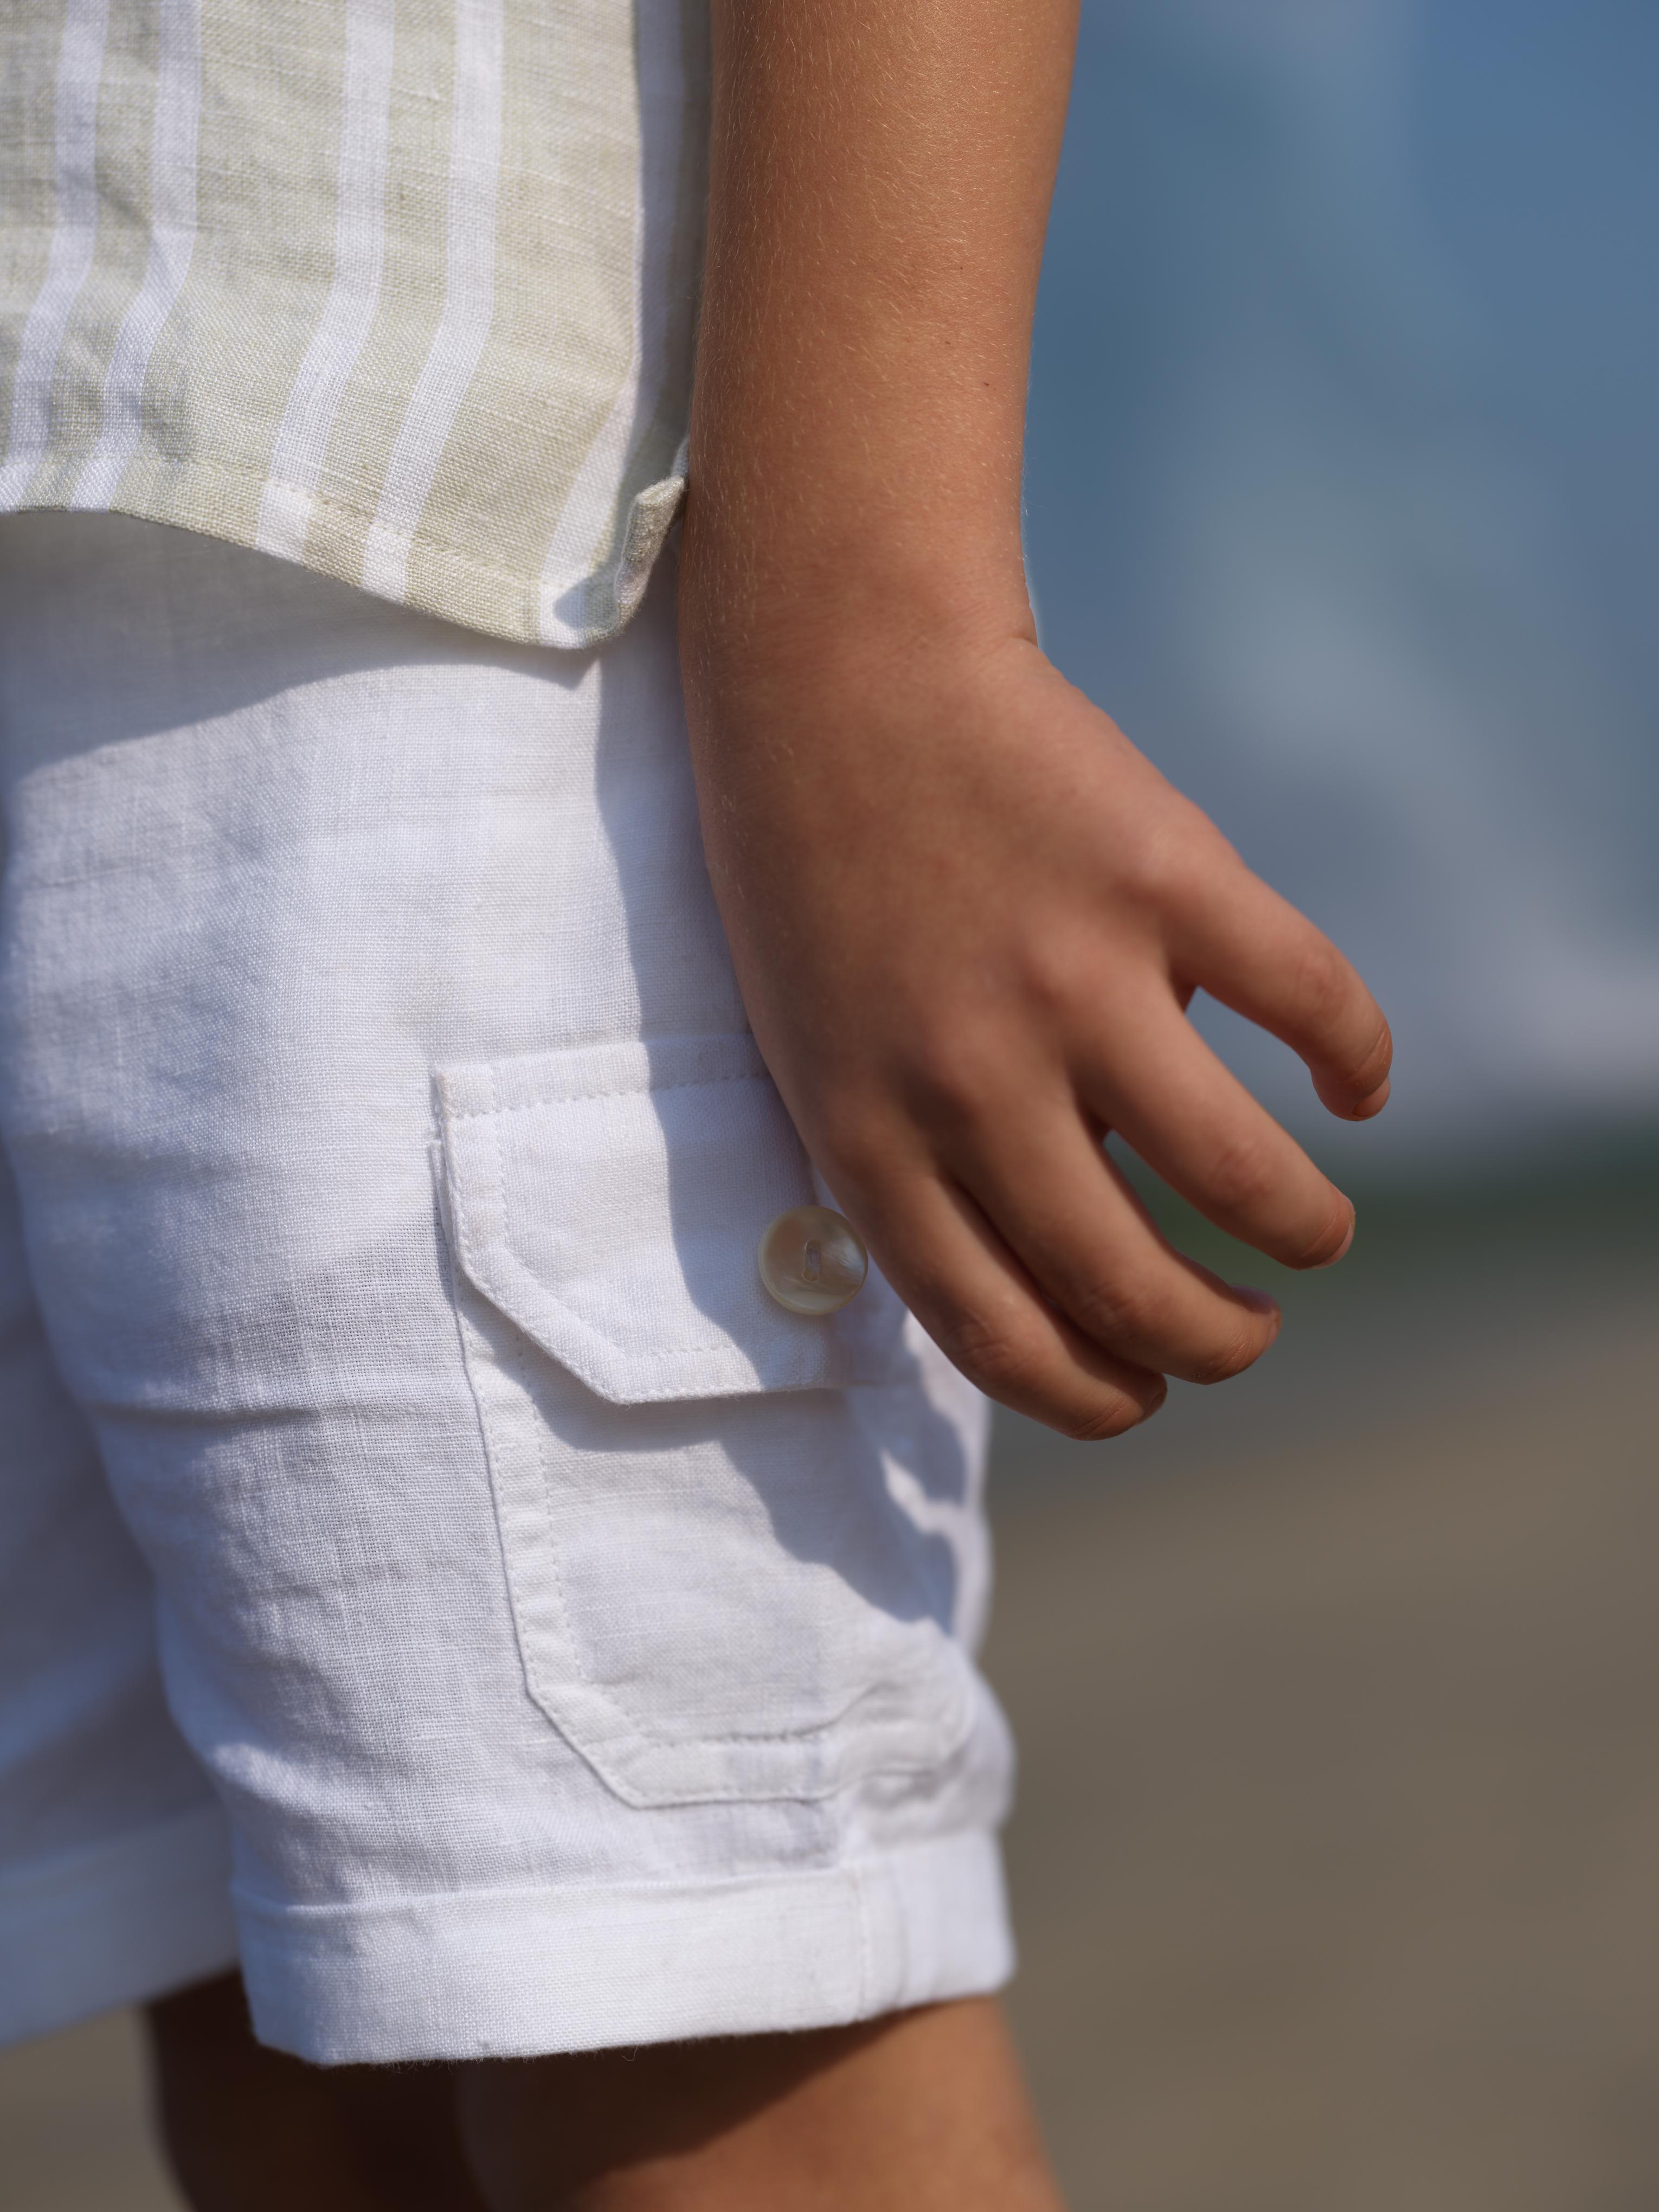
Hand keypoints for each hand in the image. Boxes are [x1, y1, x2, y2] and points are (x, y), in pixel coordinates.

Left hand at [682, 599, 1391, 1438]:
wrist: (833, 674)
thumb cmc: (816, 883)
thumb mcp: (818, 1052)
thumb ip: (916, 1165)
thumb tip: (1069, 1269)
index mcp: (871, 1140)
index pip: (1000, 1336)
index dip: (1093, 1398)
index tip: (1143, 1396)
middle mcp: (971, 1082)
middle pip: (1130, 1285)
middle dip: (1215, 1344)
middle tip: (1247, 1332)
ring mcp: (1073, 978)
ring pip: (1240, 1173)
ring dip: (1303, 1232)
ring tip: (1315, 1236)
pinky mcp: (1163, 875)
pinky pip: (1308, 1001)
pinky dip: (1361, 1059)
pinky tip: (1358, 1086)